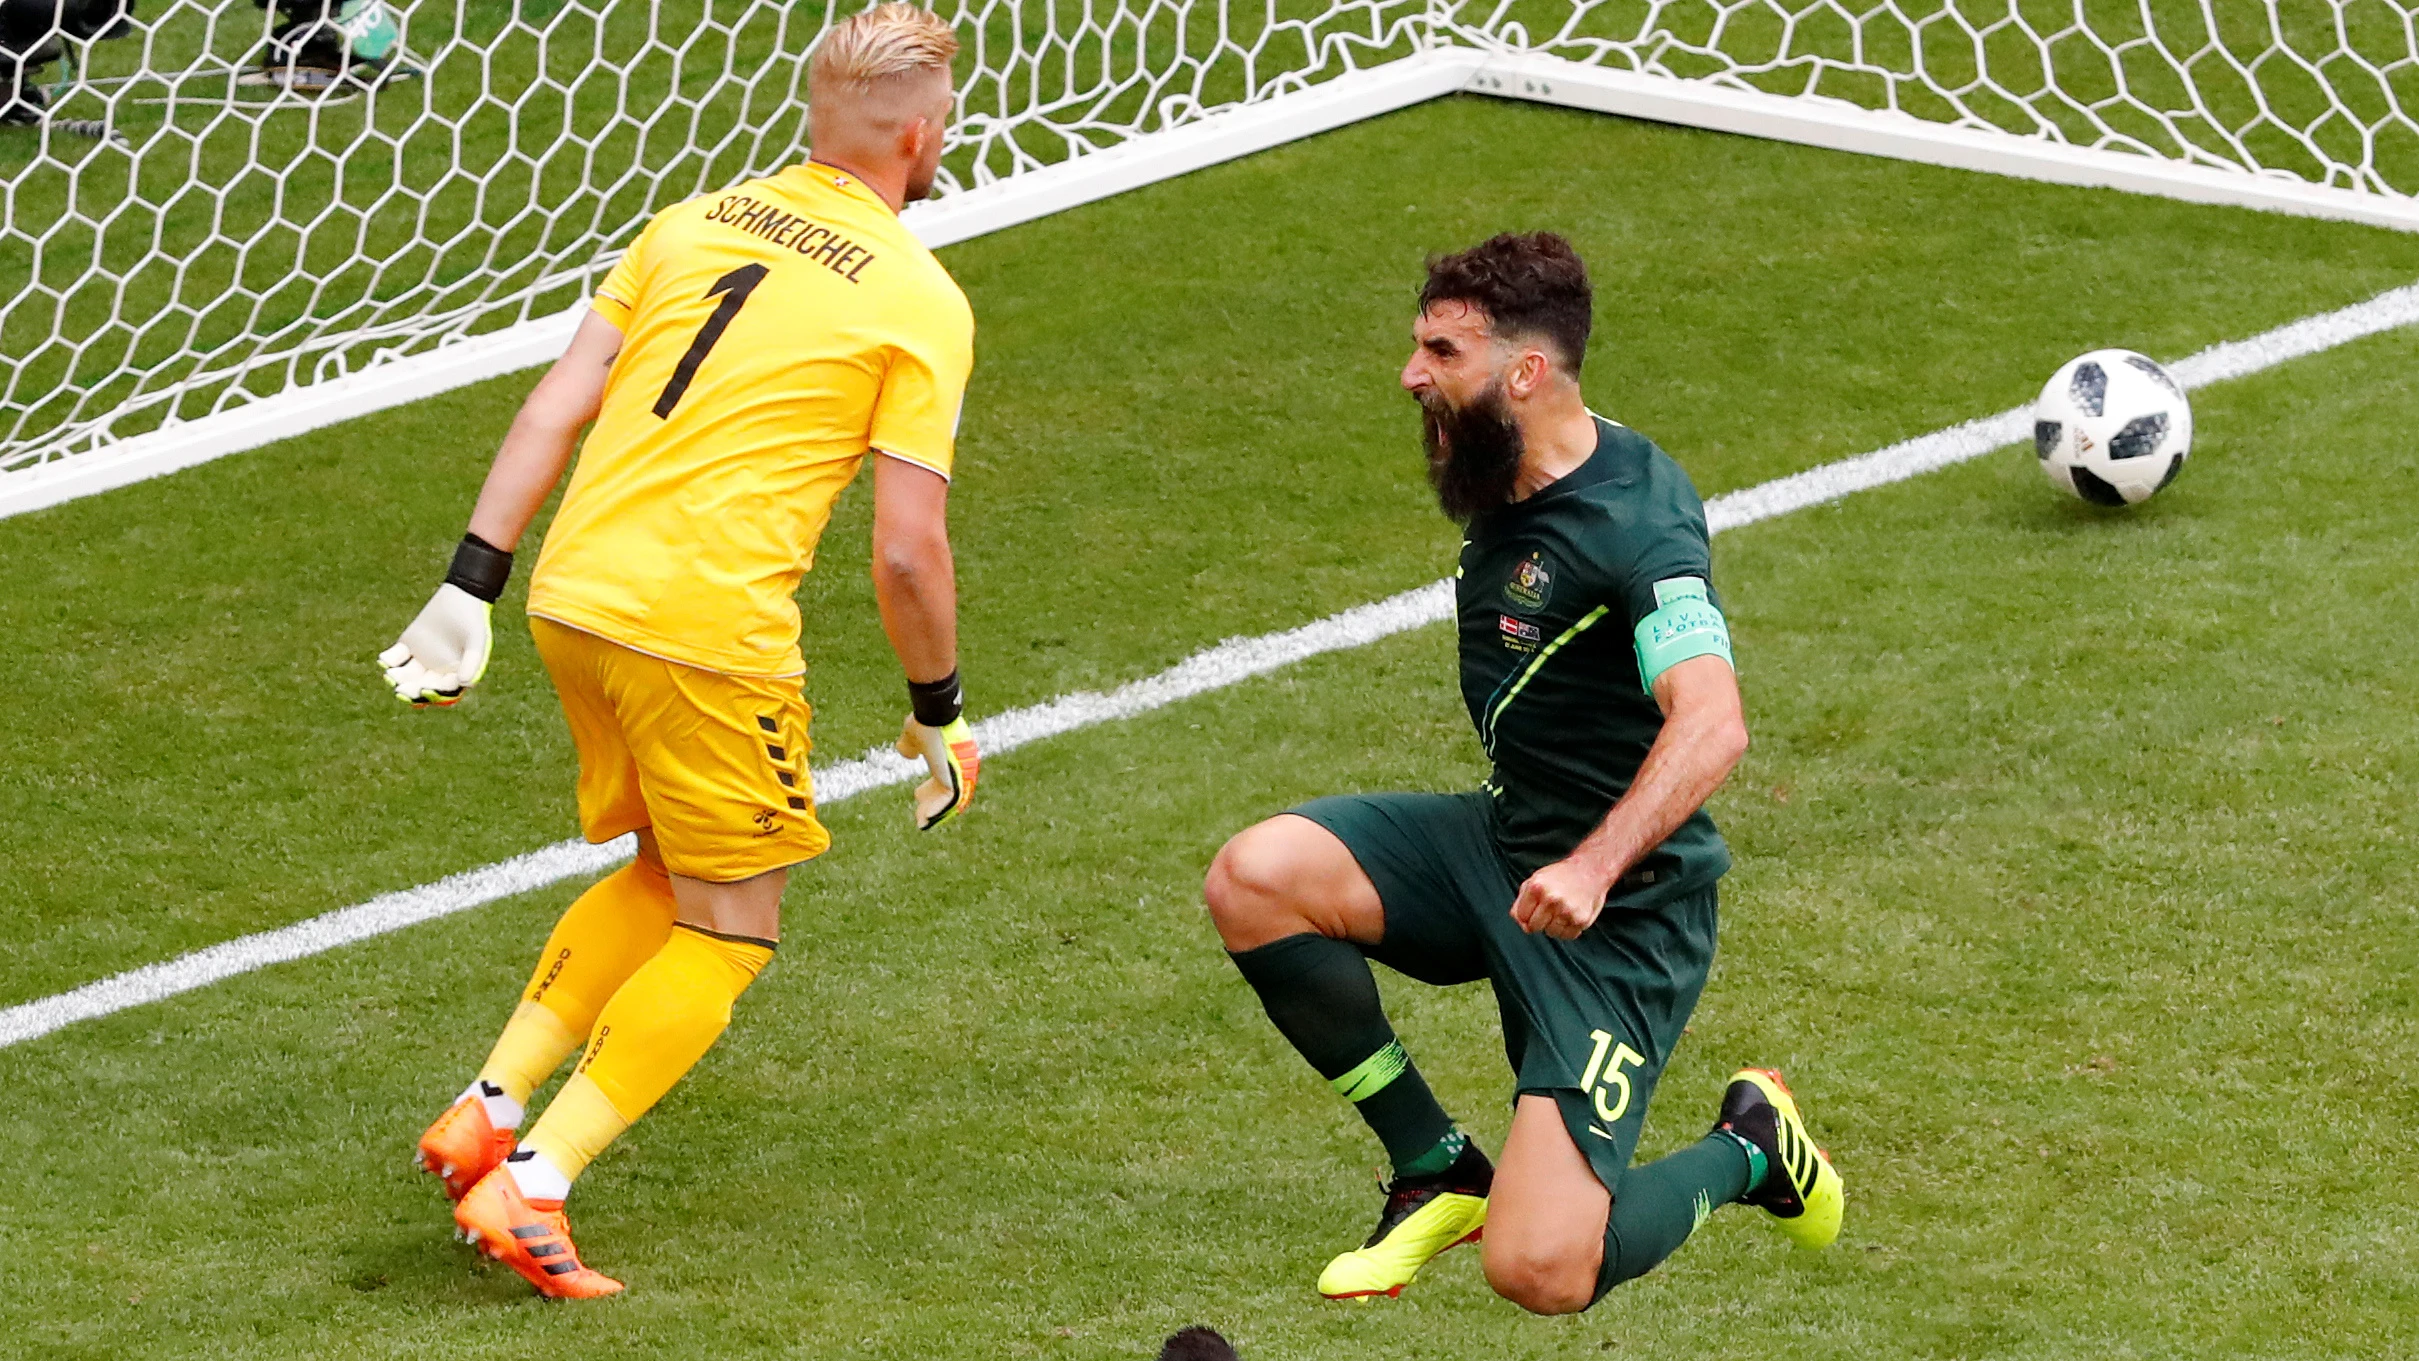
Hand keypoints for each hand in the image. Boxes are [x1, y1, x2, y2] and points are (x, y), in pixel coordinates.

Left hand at [378, 583, 494, 706]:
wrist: (460, 595)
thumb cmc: (473, 620)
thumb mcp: (477, 641)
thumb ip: (473, 662)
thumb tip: (464, 684)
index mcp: (456, 674)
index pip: (443, 690)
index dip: (434, 694)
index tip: (425, 691)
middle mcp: (437, 671)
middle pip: (422, 686)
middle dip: (412, 690)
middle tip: (401, 690)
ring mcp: (421, 659)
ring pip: (407, 675)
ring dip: (399, 677)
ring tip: (391, 674)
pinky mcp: (408, 645)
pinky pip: (396, 657)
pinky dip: (389, 660)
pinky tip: (384, 660)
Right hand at [895, 715, 979, 829]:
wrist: (932, 714)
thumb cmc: (924, 722)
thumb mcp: (911, 737)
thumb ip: (909, 747)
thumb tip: (908, 754)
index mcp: (952, 757)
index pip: (945, 779)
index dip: (932, 791)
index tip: (919, 797)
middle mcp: (960, 765)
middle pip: (949, 791)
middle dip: (933, 804)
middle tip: (920, 815)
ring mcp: (961, 771)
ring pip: (950, 799)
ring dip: (935, 811)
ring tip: (921, 820)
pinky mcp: (958, 775)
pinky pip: (950, 799)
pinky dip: (937, 810)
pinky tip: (924, 819)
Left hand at [1510, 855, 1616, 938]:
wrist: (1590, 869)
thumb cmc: (1560, 875)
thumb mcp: (1535, 880)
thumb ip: (1521, 901)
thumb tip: (1519, 922)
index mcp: (1536, 888)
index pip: (1521, 916)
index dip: (1527, 914)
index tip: (1535, 908)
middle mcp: (1551, 899)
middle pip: (1534, 927)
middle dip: (1539, 921)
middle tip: (1549, 909)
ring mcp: (1567, 911)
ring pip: (1551, 933)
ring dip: (1554, 926)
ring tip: (1562, 911)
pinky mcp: (1581, 920)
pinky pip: (1567, 936)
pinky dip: (1567, 929)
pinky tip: (1571, 915)